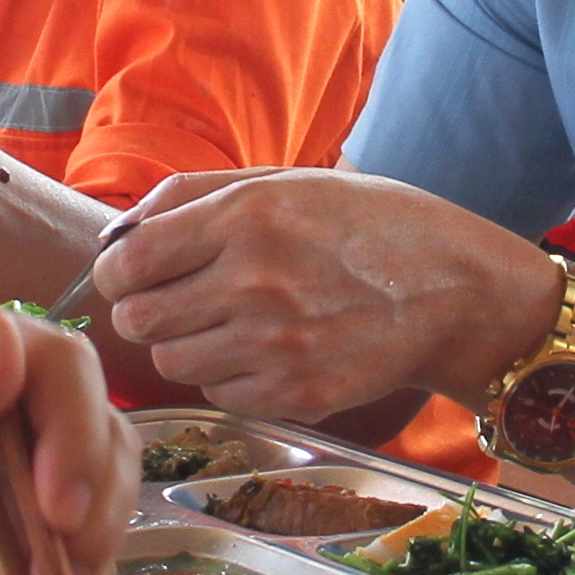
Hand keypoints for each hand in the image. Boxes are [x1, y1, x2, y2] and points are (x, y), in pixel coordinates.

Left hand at [0, 304, 130, 574]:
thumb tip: (3, 329)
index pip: (58, 366)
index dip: (74, 423)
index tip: (54, 496)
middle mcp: (7, 426)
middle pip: (102, 438)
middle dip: (93, 503)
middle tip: (52, 561)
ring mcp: (22, 499)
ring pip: (106, 511)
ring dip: (78, 563)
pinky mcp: (26, 567)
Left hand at [89, 169, 542, 415]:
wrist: (456, 293)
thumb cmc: (371, 226)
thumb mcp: (288, 181)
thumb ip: (194, 195)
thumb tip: (121, 230)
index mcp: (246, 219)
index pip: (127, 262)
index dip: (117, 270)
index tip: (132, 271)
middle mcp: (254, 283)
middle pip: (137, 319)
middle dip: (147, 308)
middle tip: (180, 298)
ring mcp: (274, 346)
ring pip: (171, 360)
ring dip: (188, 342)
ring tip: (233, 321)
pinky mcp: (294, 393)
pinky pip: (218, 392)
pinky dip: (229, 374)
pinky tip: (268, 348)